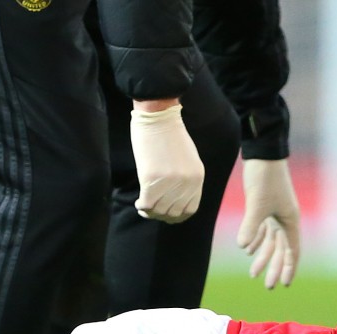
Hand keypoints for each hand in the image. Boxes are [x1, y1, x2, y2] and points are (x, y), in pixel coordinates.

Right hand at [130, 102, 204, 223]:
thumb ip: (186, 179)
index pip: (190, 209)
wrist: (158, 115)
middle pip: (173, 212)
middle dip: (161, 215)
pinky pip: (147, 204)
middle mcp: (186, 183)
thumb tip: (175, 199)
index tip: (166, 213)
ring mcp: (170, 182)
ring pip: (159, 210)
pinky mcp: (152, 179)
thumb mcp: (189, 158)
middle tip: (152, 210)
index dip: (177, 215)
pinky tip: (138, 202)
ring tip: (144, 206)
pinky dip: (142, 207)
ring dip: (150, 212)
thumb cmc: (170, 134)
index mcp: (197, 178)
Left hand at [237, 158, 300, 288]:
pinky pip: (263, 229)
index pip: (292, 250)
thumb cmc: (264, 177)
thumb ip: (251, 226)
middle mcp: (285, 219)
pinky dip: (256, 240)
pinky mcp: (265, 206)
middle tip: (268, 286)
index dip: (288, 268)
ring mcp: (275, 213)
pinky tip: (247, 250)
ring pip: (271, 241)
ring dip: (263, 256)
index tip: (284, 284)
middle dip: (274, 267)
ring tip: (254, 273)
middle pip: (281, 249)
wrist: (262, 152)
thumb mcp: (257, 203)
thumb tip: (243, 248)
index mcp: (290, 220)